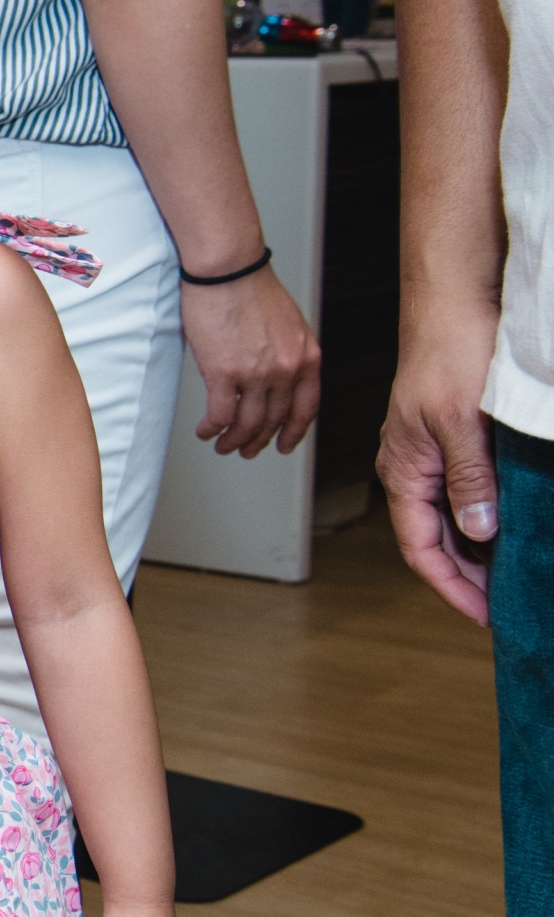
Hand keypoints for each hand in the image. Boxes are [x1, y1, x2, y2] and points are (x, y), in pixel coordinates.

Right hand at [179, 270, 320, 455]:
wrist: (228, 270)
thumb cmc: (249, 288)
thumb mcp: (288, 324)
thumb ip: (288, 353)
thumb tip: (274, 379)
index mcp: (306, 356)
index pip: (306, 408)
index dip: (293, 432)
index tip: (283, 444)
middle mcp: (286, 369)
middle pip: (273, 420)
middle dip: (258, 441)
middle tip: (246, 449)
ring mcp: (257, 373)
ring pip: (247, 424)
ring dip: (234, 441)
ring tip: (223, 445)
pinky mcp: (225, 373)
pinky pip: (221, 415)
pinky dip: (213, 429)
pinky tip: (206, 431)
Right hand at [377, 298, 500, 623]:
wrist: (453, 302)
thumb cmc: (450, 352)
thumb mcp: (462, 422)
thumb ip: (469, 479)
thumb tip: (477, 531)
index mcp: (403, 470)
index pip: (420, 547)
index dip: (452, 586)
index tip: (484, 614)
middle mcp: (410, 468)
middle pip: (434, 540)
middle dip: (468, 576)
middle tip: (506, 603)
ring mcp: (428, 454)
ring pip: (450, 517)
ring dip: (478, 548)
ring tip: (512, 572)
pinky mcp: (448, 440)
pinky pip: (462, 491)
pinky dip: (484, 515)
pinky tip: (508, 524)